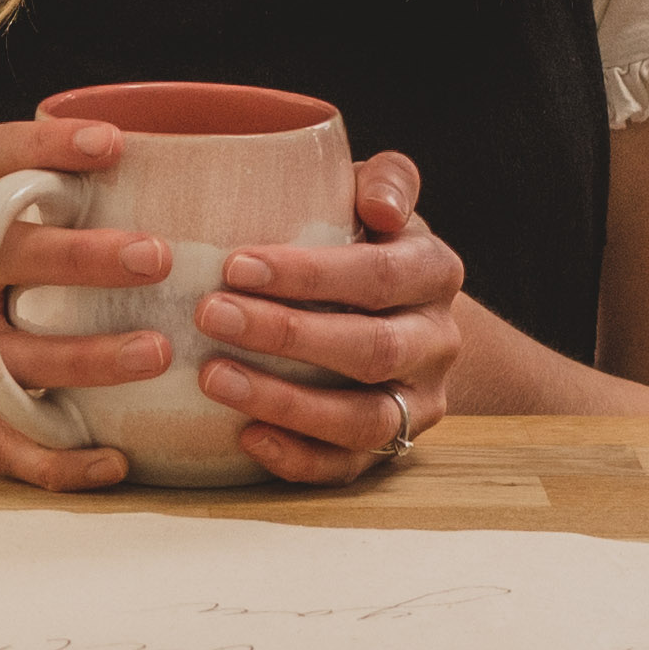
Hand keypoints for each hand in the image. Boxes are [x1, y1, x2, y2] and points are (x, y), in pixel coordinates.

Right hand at [0, 111, 177, 491]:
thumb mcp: (5, 210)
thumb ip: (67, 183)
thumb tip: (191, 160)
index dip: (45, 145)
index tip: (111, 143)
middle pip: (7, 258)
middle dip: (82, 258)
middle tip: (158, 257)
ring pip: (17, 358)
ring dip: (88, 358)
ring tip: (158, 352)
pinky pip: (10, 443)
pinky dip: (61, 461)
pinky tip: (117, 461)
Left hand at [190, 151, 468, 485]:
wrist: (399, 311)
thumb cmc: (362, 239)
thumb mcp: (376, 198)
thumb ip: (385, 181)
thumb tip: (378, 206)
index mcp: (434, 272)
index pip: (380, 275)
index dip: (310, 274)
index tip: (236, 265)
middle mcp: (437, 342)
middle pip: (373, 350)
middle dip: (288, 336)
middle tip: (211, 316)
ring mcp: (419, 402)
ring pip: (364, 420)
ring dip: (287, 403)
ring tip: (214, 379)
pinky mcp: (393, 450)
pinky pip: (350, 468)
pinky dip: (299, 458)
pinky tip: (245, 437)